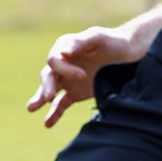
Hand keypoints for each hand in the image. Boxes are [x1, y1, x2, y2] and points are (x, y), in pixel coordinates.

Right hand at [26, 25, 143, 128]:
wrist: (130, 54)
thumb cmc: (113, 42)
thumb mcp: (98, 37)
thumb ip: (80, 43)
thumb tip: (63, 52)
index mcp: (65, 47)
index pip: (54, 60)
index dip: (65, 69)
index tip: (83, 75)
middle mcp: (63, 64)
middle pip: (48, 75)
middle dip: (46, 87)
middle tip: (49, 97)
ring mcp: (68, 80)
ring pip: (49, 91)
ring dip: (40, 99)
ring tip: (31, 108)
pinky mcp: (75, 93)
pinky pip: (61, 104)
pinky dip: (54, 113)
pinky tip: (47, 123)